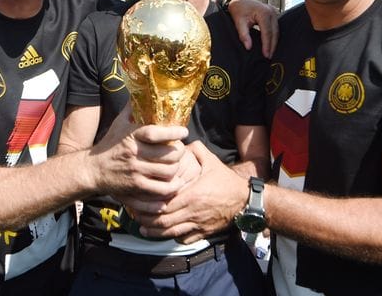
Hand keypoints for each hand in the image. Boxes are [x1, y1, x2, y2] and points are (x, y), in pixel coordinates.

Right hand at [89, 103, 190, 199]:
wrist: (92, 169)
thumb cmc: (110, 145)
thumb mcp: (119, 123)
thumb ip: (132, 108)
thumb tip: (141, 89)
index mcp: (131, 136)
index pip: (155, 133)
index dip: (173, 133)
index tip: (183, 131)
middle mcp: (134, 154)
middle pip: (168, 155)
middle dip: (180, 152)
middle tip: (180, 150)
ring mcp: (135, 172)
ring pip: (168, 172)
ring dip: (177, 169)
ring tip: (178, 165)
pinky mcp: (136, 187)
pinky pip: (161, 190)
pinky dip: (172, 187)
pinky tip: (174, 182)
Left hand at [128, 141, 248, 242]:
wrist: (245, 201)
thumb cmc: (227, 181)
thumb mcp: (212, 162)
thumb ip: (196, 150)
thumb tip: (179, 142)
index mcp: (192, 195)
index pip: (164, 204)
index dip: (148, 205)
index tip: (138, 201)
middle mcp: (193, 212)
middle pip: (163, 221)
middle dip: (147, 219)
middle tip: (135, 214)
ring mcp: (197, 225)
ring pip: (170, 233)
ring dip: (154, 231)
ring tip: (143, 227)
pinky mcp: (202, 233)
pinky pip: (182, 239)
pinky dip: (170, 237)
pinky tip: (163, 232)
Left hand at [228, 0, 278, 57]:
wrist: (239, 1)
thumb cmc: (238, 10)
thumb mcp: (239, 22)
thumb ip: (243, 35)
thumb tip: (248, 47)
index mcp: (264, 13)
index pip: (267, 32)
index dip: (267, 45)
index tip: (265, 55)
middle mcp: (271, 11)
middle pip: (275, 32)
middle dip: (272, 45)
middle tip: (269, 57)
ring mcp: (274, 12)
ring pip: (277, 30)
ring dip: (274, 42)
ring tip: (270, 53)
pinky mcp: (273, 14)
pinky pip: (275, 27)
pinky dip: (273, 36)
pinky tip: (270, 44)